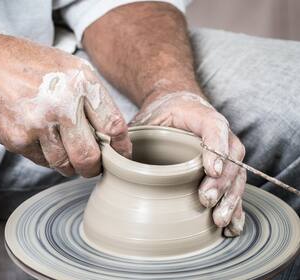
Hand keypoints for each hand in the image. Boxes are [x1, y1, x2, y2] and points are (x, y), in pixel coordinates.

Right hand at [0, 30, 130, 176]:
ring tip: (61, 147)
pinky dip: (45, 156)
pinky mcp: (20, 139)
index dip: (120, 148)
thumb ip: (92, 99)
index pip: (114, 126)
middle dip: (93, 168)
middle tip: (91, 166)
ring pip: (66, 165)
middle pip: (91, 156)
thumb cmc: (30, 67)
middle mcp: (64, 103)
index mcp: (82, 82)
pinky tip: (38, 138)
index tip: (120, 157)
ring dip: (68, 164)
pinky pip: (43, 162)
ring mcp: (40, 123)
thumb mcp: (69, 69)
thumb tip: (113, 135)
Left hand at [130, 91, 245, 236]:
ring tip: (220, 220)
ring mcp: (225, 151)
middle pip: (231, 155)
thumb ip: (132, 134)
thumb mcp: (145, 119)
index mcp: (199, 115)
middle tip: (206, 201)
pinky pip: (235, 187)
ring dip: (230, 198)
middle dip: (221, 181)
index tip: (209, 170)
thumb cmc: (160, 115)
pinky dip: (235, 207)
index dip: (216, 148)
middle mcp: (219, 132)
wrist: (175, 107)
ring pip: (237, 174)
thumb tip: (113, 158)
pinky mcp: (224, 168)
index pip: (214, 127)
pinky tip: (232, 227)